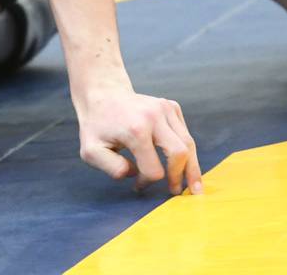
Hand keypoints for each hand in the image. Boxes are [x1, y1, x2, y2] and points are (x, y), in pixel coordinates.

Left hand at [76, 88, 202, 195]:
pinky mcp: (171, 106)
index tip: (137, 185)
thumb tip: (136, 173)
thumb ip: (112, 168)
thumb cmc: (96, 126)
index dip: (147, 182)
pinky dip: (186, 149)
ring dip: (192, 167)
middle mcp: (154, 116)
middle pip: (180, 154)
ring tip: (195, 186)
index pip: (153, 169)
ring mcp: (165, 108)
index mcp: (136, 130)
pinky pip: (185, 133)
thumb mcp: (91, 151)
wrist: (102, 94)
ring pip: (188, 143)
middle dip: (181, 177)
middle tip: (178, 192)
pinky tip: (183, 162)